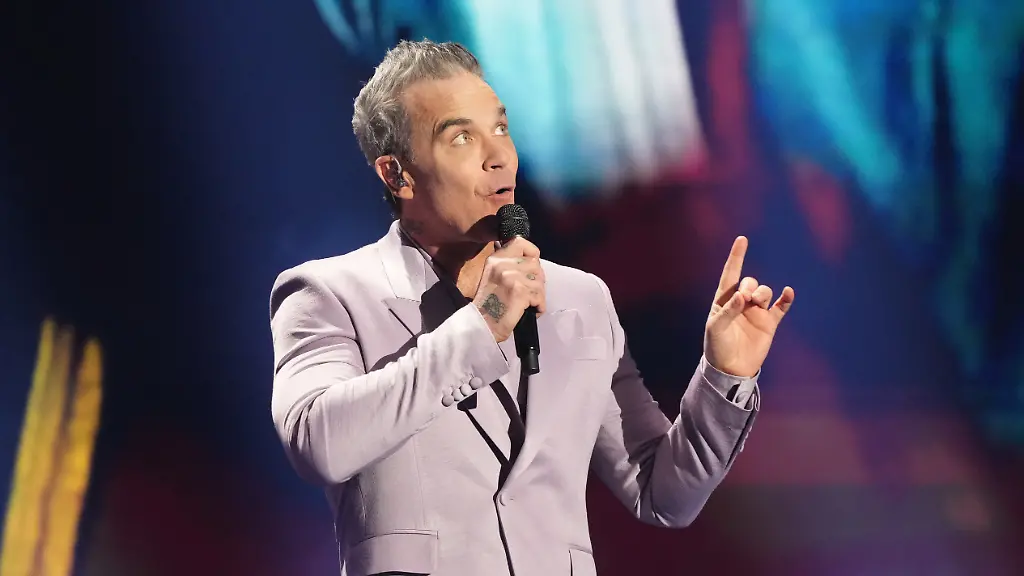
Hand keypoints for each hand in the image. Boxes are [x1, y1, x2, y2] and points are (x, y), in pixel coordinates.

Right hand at [472, 237, 546, 341]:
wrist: (483, 324)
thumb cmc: (490, 304)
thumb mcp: (495, 275)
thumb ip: (511, 264)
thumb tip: (533, 261)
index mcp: (496, 257)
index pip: (522, 242)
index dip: (532, 253)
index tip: (531, 268)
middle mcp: (503, 263)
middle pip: (536, 264)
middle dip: (536, 280)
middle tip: (527, 293)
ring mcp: (511, 277)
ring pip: (540, 282)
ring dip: (538, 296)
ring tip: (526, 304)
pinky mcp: (520, 292)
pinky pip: (540, 297)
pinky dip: (538, 308)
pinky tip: (528, 312)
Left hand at [704, 236, 794, 377]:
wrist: (731, 368)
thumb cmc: (717, 346)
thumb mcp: (716, 328)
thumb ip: (728, 311)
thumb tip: (741, 295)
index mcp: (724, 301)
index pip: (730, 274)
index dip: (736, 257)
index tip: (742, 239)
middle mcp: (742, 303)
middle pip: (749, 282)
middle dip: (749, 286)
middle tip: (745, 299)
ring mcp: (757, 312)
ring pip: (765, 292)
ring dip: (763, 293)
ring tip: (757, 303)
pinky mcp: (769, 323)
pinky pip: (781, 307)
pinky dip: (786, 299)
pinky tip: (788, 293)